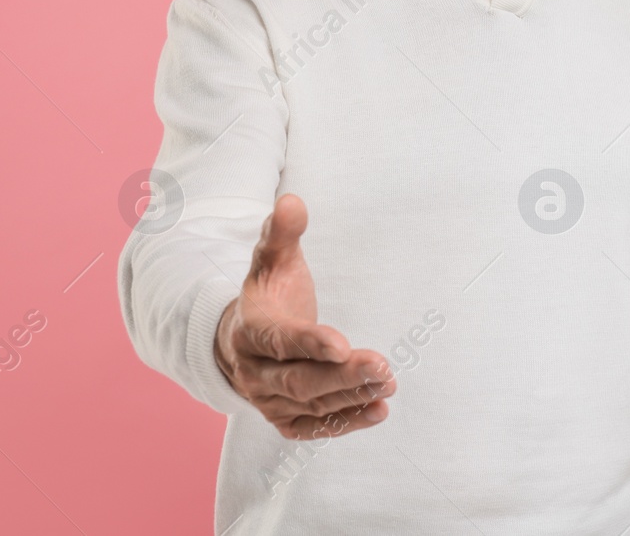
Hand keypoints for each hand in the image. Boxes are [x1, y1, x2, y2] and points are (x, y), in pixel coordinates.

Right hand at [213, 194, 395, 438]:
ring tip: (389, 383)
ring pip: (310, 405)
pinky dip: (344, 422)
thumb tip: (292, 201)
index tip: (342, 344)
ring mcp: (267, 400)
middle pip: (298, 380)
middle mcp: (253, 371)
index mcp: (249, 330)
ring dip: (351, 397)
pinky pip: (312, 427)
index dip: (308, 343)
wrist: (239, 340)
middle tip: (384, 366)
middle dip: (341, 376)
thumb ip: (282, 233)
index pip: (278, 341)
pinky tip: (378, 411)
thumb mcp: (271, 261)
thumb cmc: (268, 294)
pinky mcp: (283, 418)